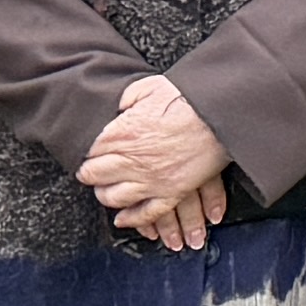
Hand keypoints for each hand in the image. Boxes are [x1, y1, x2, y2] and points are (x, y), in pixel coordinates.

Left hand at [82, 75, 225, 247]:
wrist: (220, 115)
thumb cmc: (188, 99)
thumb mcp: (150, 86)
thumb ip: (126, 98)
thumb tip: (116, 106)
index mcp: (123, 133)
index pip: (89, 149)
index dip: (85, 150)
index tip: (86, 151)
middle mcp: (132, 160)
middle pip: (95, 175)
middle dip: (89, 173)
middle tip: (89, 171)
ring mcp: (151, 180)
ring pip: (114, 198)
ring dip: (105, 196)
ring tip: (104, 191)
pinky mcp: (171, 193)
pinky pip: (145, 214)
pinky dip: (132, 219)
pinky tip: (124, 219)